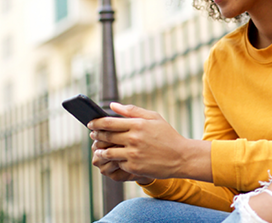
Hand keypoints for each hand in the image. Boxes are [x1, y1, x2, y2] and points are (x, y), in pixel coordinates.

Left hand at [88, 103, 210, 181]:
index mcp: (138, 124)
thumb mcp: (154, 118)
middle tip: (93, 135)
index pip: (108, 122)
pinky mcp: (134, 167)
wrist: (181, 157)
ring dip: (100, 150)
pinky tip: (113, 158)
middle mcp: (134, 139)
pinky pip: (117, 163)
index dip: (96, 123)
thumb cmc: (167, 135)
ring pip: (108, 152)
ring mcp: (133, 154)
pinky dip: (114, 161)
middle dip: (96, 135)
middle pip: (105, 136)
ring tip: (99, 149)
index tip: (90, 123)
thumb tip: (113, 105)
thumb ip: (132, 111)